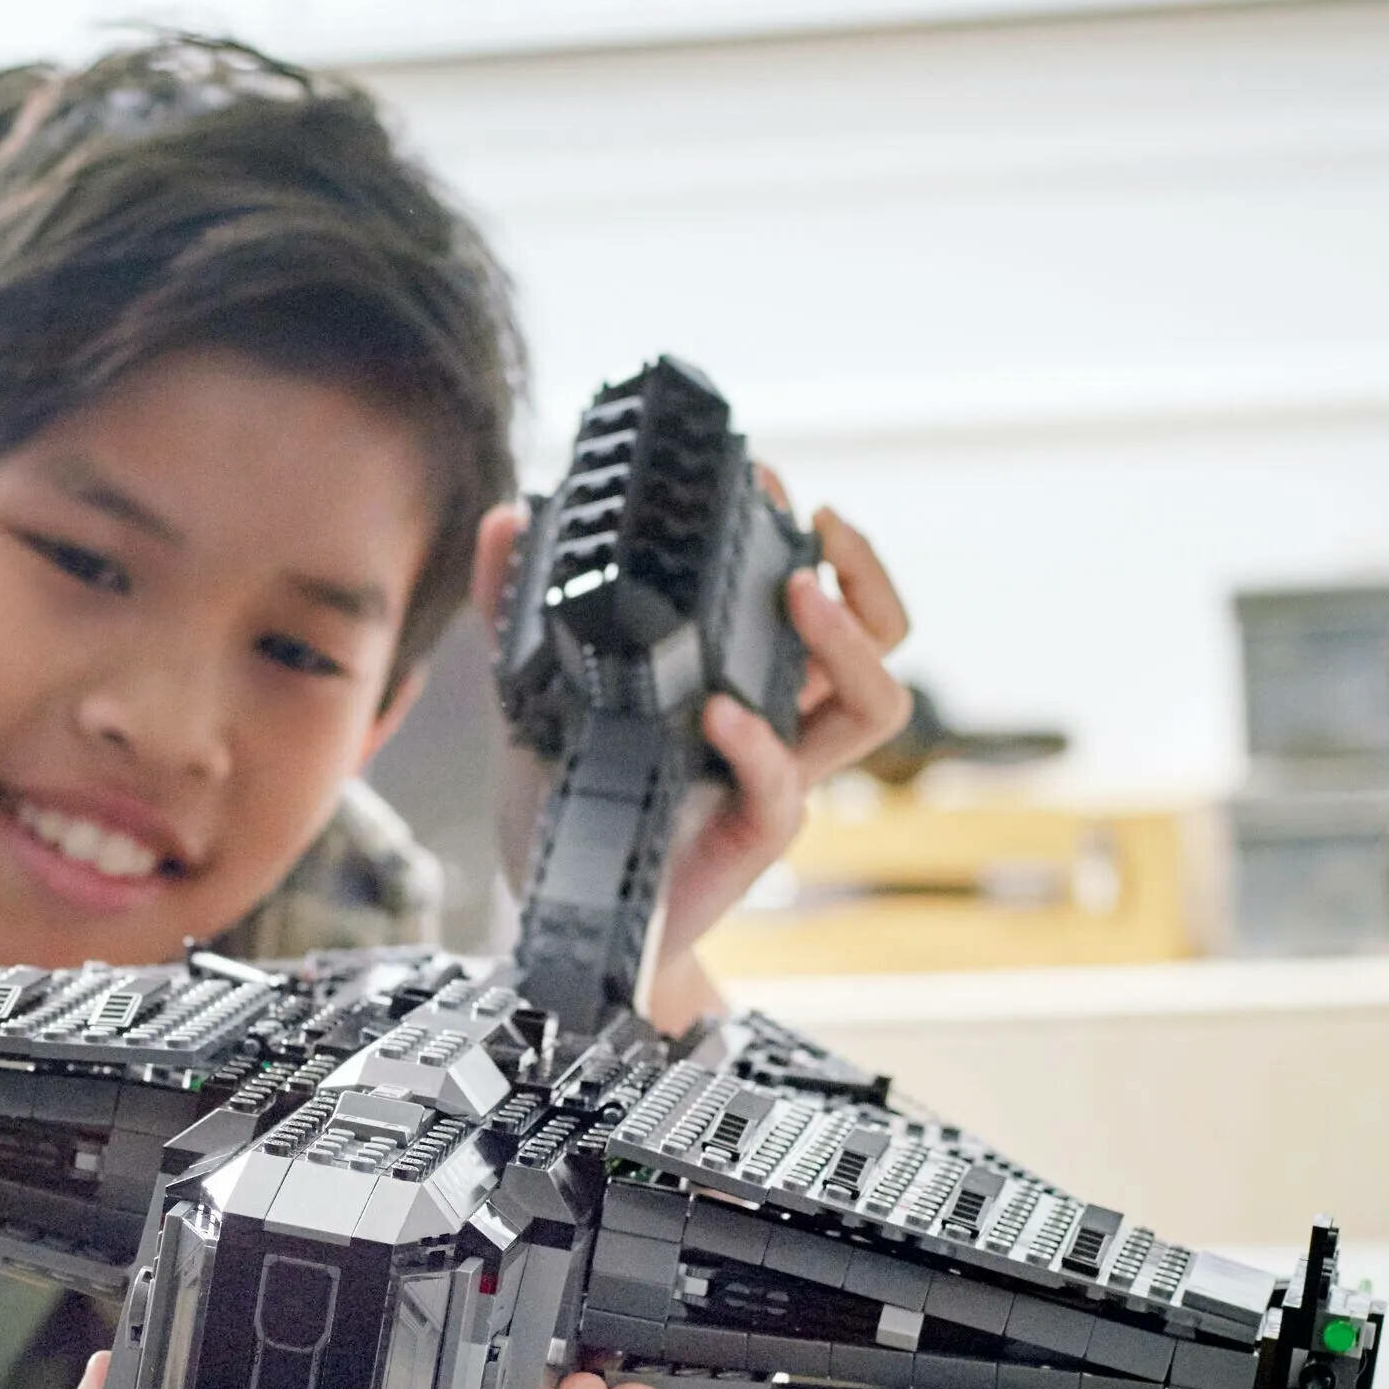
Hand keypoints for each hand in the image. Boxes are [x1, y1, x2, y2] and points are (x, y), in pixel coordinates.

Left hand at [474, 474, 913, 1030]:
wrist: (561, 911)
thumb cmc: (571, 800)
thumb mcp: (529, 689)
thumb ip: (515, 607)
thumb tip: (509, 515)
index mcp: (742, 674)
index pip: (809, 592)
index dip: (806, 535)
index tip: (766, 477)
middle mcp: (779, 717)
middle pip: (879, 637)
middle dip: (861, 572)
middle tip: (816, 525)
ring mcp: (778, 774)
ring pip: (874, 702)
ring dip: (846, 640)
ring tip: (796, 593)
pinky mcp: (756, 832)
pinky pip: (785, 784)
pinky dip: (758, 742)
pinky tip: (717, 712)